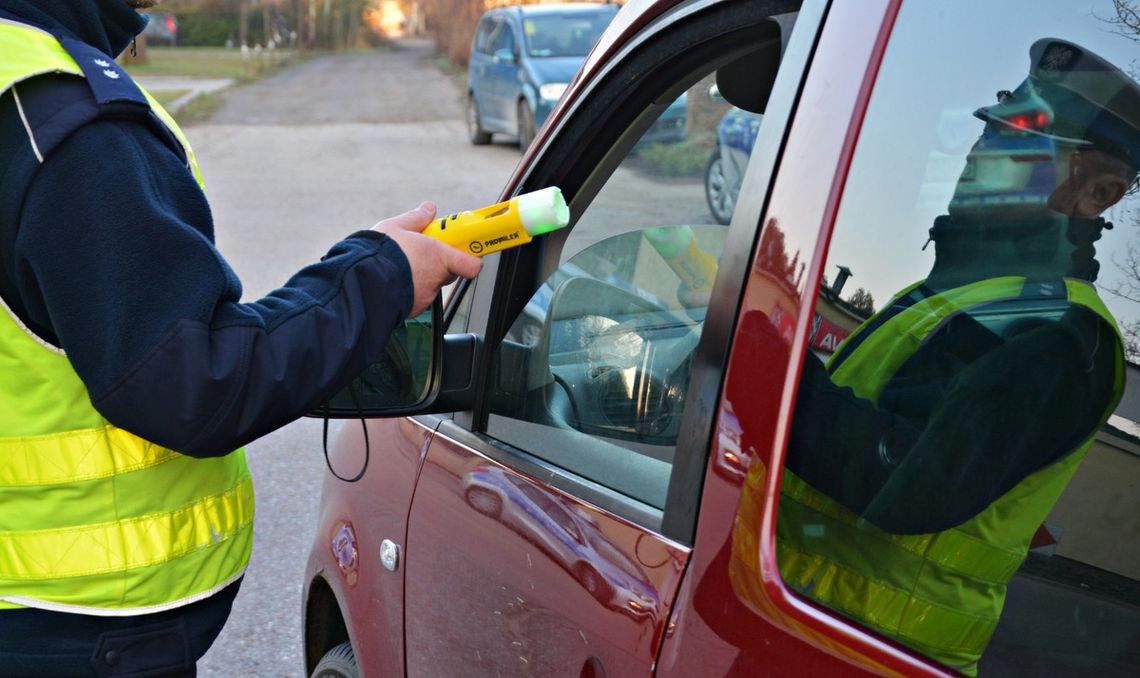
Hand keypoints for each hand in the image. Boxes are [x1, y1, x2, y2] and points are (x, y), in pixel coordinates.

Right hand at [372, 202, 482, 316]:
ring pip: (430, 285)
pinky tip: (392, 280)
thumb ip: (416, 218)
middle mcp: (435, 279)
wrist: (358, 281)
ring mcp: (424, 296)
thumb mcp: (395, 227)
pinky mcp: (411, 309)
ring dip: (420, 276)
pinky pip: (415, 297)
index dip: (470, 258)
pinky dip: (407, 289)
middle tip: (423, 254)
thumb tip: (429, 209)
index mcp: (438, 256)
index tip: (464, 249)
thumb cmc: (378, 253)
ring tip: (400, 267)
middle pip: (449, 272)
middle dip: (439, 264)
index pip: (471, 264)